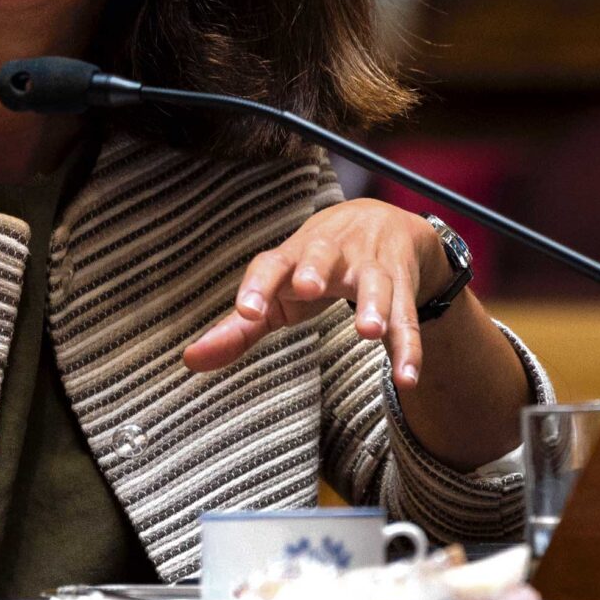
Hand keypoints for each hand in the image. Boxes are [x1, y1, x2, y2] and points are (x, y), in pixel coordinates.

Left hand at [184, 200, 448, 387]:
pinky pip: (407, 318)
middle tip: (308, 288)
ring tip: (369, 332)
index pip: (269, 265)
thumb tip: (190, 360)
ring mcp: (370, 267)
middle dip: (314, 269)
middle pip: (321, 255)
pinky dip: (409, 348)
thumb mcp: (277, 291)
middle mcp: (330, 254)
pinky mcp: (402, 286)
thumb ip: (238, 328)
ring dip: (374, 306)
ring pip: (376, 283)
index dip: (257, 285)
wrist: (383, 222)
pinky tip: (407, 377)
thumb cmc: (314, 265)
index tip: (247, 311)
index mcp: (292, 255)